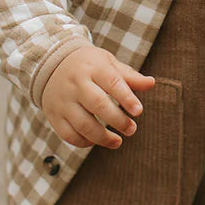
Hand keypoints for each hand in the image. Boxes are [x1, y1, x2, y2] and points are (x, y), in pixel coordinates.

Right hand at [41, 46, 155, 148]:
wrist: (52, 64)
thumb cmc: (89, 65)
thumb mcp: (108, 63)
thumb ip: (129, 76)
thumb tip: (151, 83)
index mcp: (93, 67)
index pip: (112, 82)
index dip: (126, 98)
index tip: (139, 111)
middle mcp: (76, 83)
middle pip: (97, 104)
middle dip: (117, 120)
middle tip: (132, 129)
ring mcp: (63, 100)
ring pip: (82, 123)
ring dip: (102, 137)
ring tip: (118, 141)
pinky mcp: (54, 115)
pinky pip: (68, 134)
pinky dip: (83, 142)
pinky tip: (96, 141)